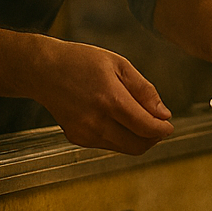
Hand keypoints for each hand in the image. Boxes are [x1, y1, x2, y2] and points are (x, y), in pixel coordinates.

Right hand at [31, 41, 173, 154]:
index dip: (163, 130)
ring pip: (125, 148)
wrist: (42, 70)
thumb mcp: (119, 65)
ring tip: (139, 118)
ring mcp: (84, 133)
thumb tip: (164, 114)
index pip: (146, 127)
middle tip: (158, 125)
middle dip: (154, 138)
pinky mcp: (77, 138)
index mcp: (110, 100)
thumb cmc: (81, 62)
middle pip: (138, 145)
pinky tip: (117, 119)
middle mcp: (96, 121)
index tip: (169, 125)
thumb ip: (144, 90)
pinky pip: (109, 145)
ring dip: (138, 139)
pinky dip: (121, 137)